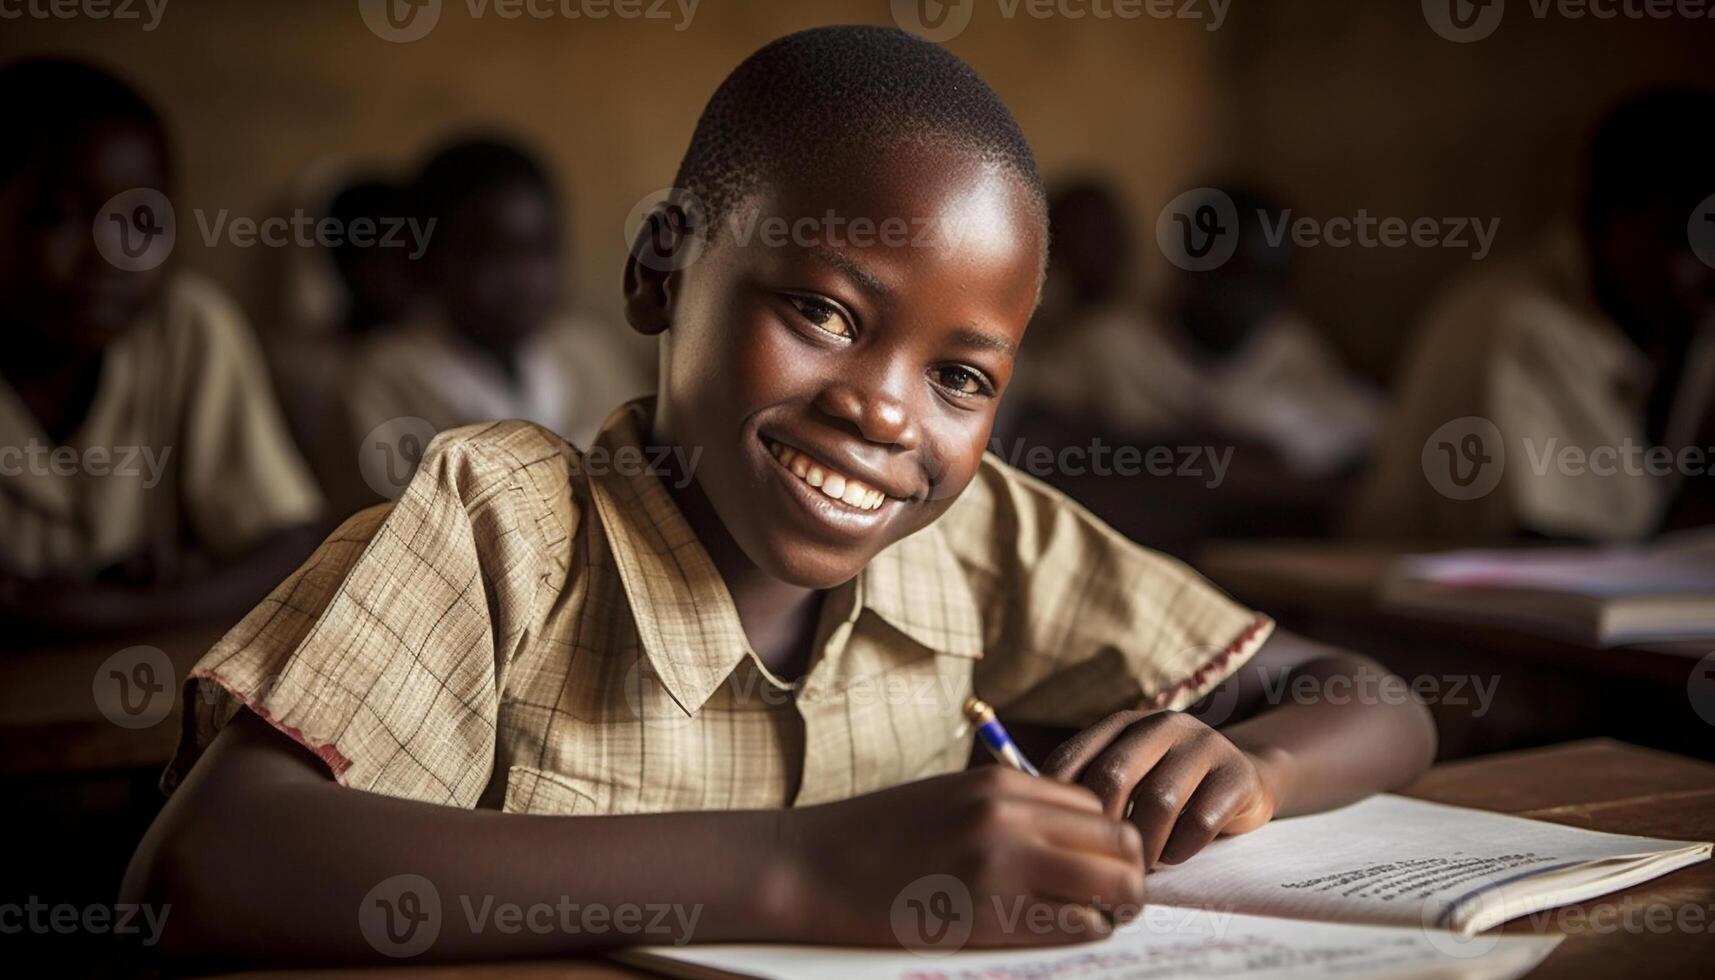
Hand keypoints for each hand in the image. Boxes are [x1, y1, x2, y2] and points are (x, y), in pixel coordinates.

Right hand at [781, 766, 1145, 948]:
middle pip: (1118, 840)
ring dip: (1117, 904)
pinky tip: (1065, 932)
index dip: (1104, 841)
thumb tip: (1070, 834)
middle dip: (1127, 872)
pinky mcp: (989, 911)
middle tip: (1115, 898)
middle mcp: (1009, 815)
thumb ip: (1009, 809)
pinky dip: (1085, 931)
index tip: (1094, 866)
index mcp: (1000, 783)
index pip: (1096, 807)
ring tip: (1099, 918)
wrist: (812, 868)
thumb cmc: (876, 839)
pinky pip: (1076, 923)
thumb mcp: (950, 799)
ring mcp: (1002, 863)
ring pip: (1113, 882)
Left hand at [1044, 710, 1285, 869]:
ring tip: (1140, 868)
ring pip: (1158, 800)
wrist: (1244, 780)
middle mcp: (1160, 725)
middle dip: (1103, 828)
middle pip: (1114, 776)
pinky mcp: (1236, 774)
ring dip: (1144, 844)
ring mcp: (1202, 745)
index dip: (1059, 805)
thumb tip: (1039, 828)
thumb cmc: (1168, 789)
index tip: (1059, 843)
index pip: (1072, 757)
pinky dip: (1181, 847)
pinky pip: (1200, 818)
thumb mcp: (1128, 778)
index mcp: (1121, 724)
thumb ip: (1090, 790)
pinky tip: (1174, 856)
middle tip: (1101, 863)